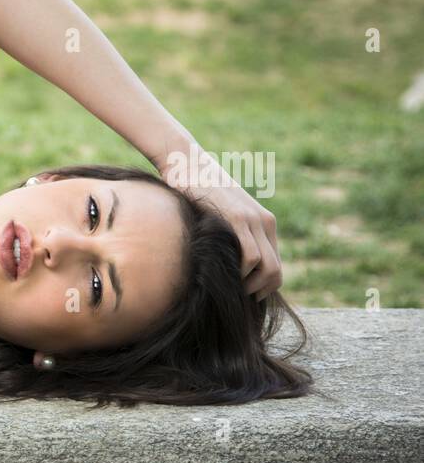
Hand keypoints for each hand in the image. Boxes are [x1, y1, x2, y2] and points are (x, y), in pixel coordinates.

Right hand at [158, 144, 281, 299]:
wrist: (186, 163)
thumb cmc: (192, 191)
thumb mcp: (216, 216)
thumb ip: (226, 234)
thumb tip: (218, 262)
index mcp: (263, 223)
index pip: (276, 265)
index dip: (264, 287)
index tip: (244, 295)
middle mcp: (265, 222)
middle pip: (277, 272)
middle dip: (260, 292)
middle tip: (239, 299)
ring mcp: (254, 220)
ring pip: (269, 268)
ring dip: (251, 287)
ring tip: (232, 290)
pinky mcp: (239, 219)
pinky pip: (251, 256)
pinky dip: (242, 273)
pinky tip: (226, 275)